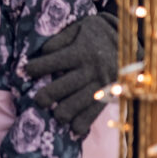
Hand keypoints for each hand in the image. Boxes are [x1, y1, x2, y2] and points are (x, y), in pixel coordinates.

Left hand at [25, 12, 118, 136]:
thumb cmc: (97, 33)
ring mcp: (101, 83)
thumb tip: (44, 51)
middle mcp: (90, 69)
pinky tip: (74, 130)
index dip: (37, 67)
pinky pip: (96, 111)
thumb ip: (61, 38)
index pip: (55, 60)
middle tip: (38, 100)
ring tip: (55, 116)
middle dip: (49, 94)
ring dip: (66, 111)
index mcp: (81, 51)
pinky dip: (85, 122)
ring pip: (80, 102)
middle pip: (66, 85)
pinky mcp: (109, 94)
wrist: (130, 42)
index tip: (26, 71)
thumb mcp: (80, 27)